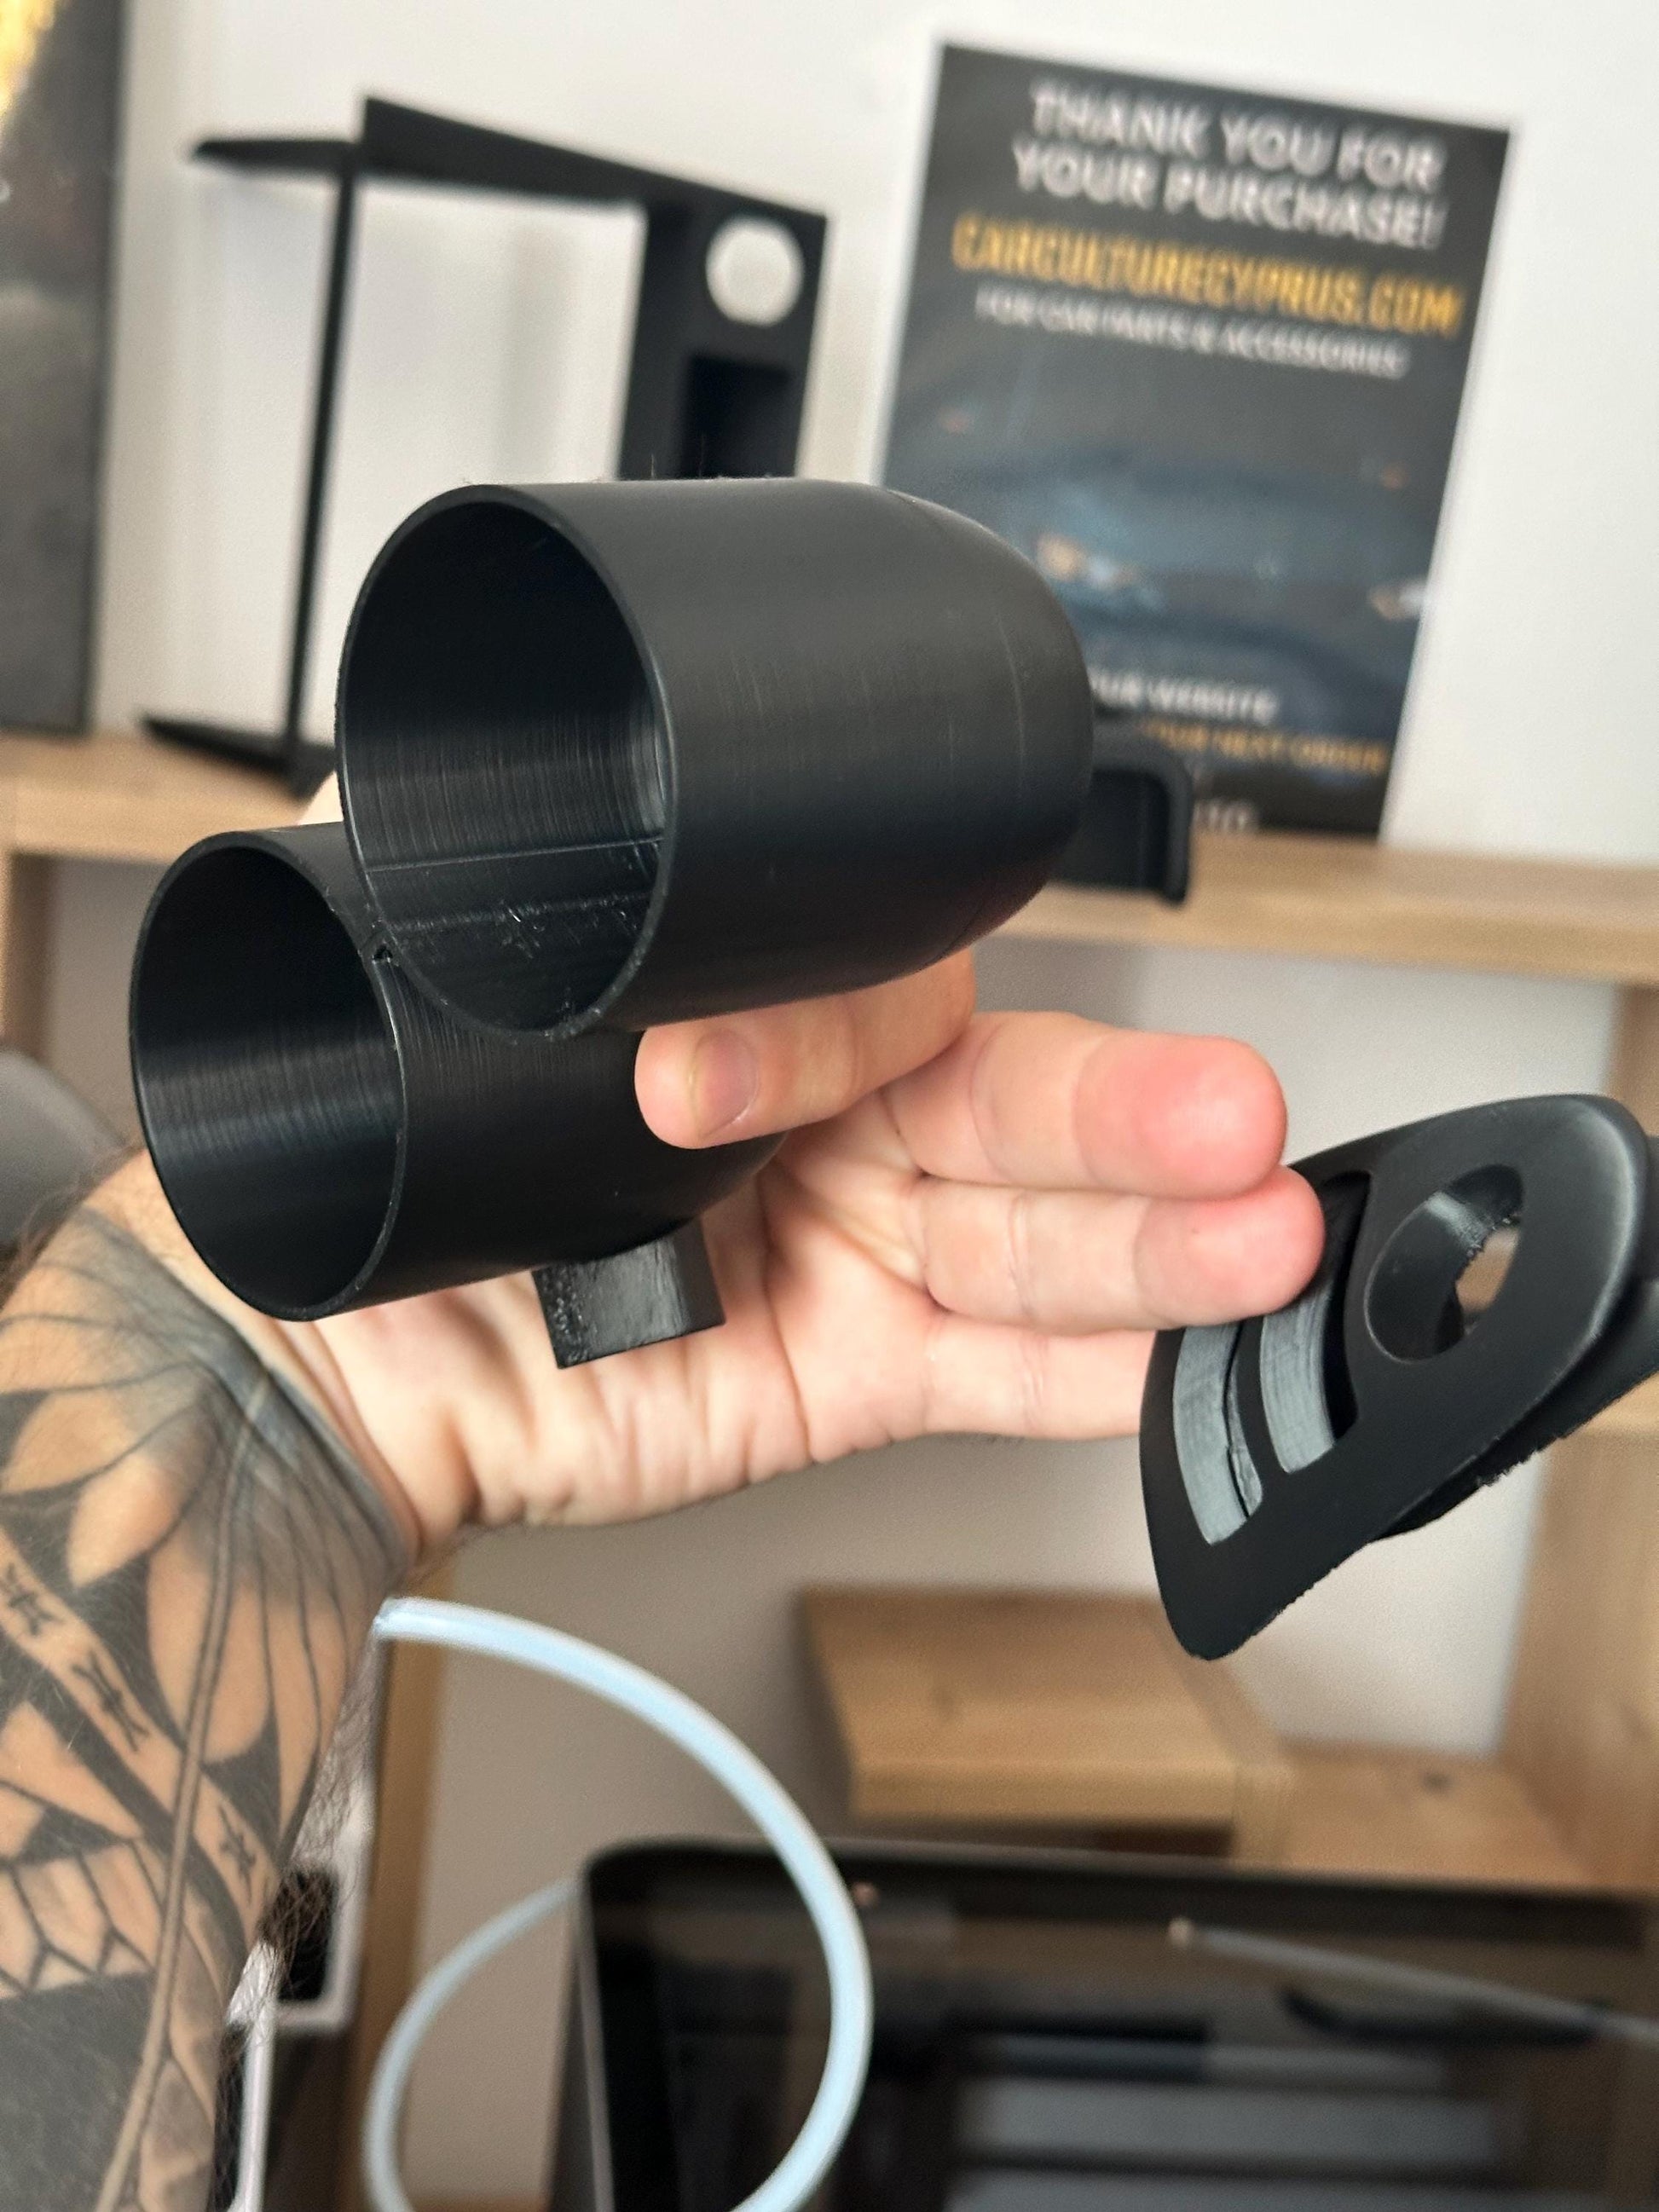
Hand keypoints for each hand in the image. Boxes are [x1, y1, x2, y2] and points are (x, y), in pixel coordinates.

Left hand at [110, 946, 1321, 1557]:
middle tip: (1222, 1115)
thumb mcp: (429, 949)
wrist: (323, 1346)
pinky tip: (1194, 1355)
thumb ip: (528, 854)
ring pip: (1030, 1240)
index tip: (696, 1083)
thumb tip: (553, 763)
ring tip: (1257, 1240)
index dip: (812, 1033)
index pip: (862, 980)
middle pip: (1007, 1099)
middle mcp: (831, 1116)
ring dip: (1155, 1244)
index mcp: (757, 998)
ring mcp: (854, 1247)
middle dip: (1124, 1114)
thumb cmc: (373, 1132)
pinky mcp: (853, 1373)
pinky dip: (1098, 1375)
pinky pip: (998, 1375)